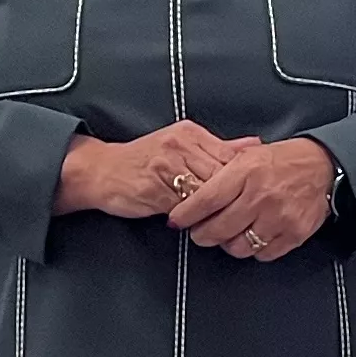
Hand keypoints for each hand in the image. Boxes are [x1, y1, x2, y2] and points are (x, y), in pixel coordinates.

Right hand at [57, 123, 244, 218]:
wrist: (101, 171)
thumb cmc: (143, 162)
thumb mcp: (182, 146)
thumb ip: (218, 148)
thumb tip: (254, 145)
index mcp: (190, 133)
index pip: (229, 156)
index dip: (242, 179)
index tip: (250, 193)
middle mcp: (179, 145)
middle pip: (220, 174)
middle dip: (232, 197)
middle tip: (241, 213)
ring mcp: (167, 165)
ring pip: (205, 191)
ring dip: (214, 210)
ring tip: (221, 221)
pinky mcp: (155, 187)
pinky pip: (184, 207)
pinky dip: (194, 217)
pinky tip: (197, 223)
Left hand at [173, 137, 338, 260]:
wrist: (322, 166)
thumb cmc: (281, 161)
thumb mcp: (248, 156)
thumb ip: (221, 173)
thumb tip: (190, 191)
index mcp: (247, 172)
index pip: (207, 199)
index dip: (187, 214)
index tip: (176, 221)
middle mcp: (261, 196)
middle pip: (219, 229)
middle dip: (202, 235)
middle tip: (199, 233)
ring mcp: (278, 218)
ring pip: (239, 247)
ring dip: (228, 244)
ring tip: (228, 234)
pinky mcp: (293, 234)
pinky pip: (263, 254)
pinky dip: (254, 249)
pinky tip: (253, 236)